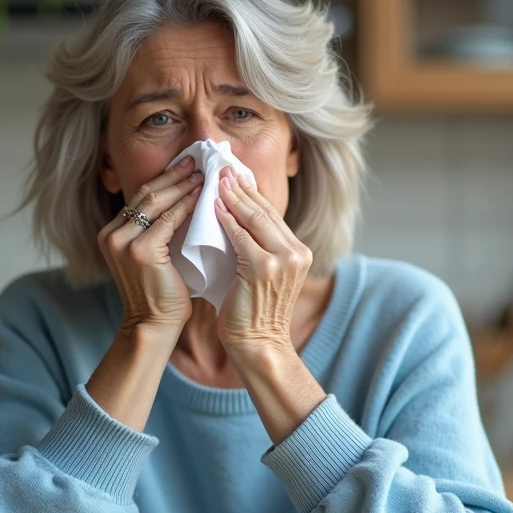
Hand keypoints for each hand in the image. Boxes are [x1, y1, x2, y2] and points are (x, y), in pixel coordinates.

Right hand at [97, 156, 203, 338]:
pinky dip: (186, 206)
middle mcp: (112, 234)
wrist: (152, 325)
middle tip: (197, 160)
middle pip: (146, 194)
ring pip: (156, 203)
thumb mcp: (153, 257)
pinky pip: (167, 220)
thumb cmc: (160, 295)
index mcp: (112, 233)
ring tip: (203, 174)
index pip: (141, 198)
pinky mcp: (140, 251)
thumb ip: (158, 231)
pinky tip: (201, 196)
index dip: (164, 179)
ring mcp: (123, 242)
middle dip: (174, 175)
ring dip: (182, 186)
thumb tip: (184, 200)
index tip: (186, 165)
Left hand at [214, 166, 312, 356]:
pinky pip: (241, 236)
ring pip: (255, 218)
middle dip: (241, 187)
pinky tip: (213, 206)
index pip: (272, 214)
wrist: (259, 345)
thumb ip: (257, 249)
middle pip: (265, 210)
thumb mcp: (262, 275)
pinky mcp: (264, 267)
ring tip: (216, 179)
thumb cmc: (254, 314)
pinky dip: (226, 219)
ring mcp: (283, 259)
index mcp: (298, 252)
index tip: (234, 175)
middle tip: (222, 168)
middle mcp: (296, 252)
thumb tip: (234, 220)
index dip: (251, 193)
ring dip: (233, 196)